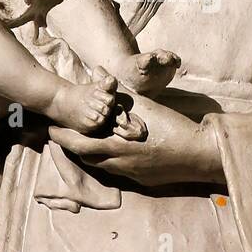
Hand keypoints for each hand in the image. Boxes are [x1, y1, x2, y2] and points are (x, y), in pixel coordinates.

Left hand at [49, 92, 225, 188]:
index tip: (52, 129)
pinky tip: (114, 151)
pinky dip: (110, 161)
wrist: (199, 155)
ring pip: (101, 166)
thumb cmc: (172, 126)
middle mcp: (119, 163)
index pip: (78, 145)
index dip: (63, 138)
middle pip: (86, 159)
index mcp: (116, 145)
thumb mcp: (144, 105)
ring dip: (91, 155)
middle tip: (62, 137)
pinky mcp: (141, 180)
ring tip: (86, 142)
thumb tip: (99, 70)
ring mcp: (130, 174)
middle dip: (72, 148)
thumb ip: (118, 91)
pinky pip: (119, 172)